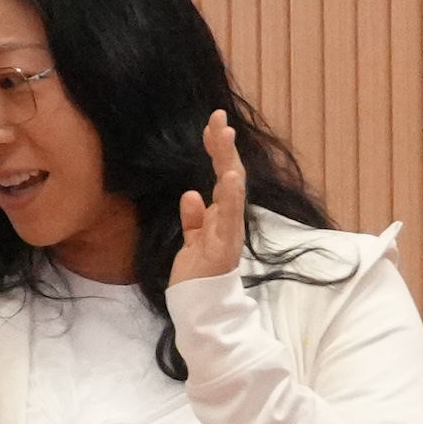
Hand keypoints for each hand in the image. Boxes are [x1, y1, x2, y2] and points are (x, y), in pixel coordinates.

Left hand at [174, 112, 247, 280]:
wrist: (200, 306)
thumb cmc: (198, 274)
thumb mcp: (191, 240)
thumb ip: (194, 218)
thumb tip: (191, 193)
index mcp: (221, 214)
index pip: (222, 174)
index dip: (217, 148)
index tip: (211, 122)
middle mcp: (229, 219)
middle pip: (229, 174)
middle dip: (223, 145)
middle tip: (217, 117)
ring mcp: (229, 231)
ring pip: (231, 190)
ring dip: (227, 161)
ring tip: (224, 135)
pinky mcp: (224, 246)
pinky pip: (230, 219)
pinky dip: (231, 198)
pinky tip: (231, 178)